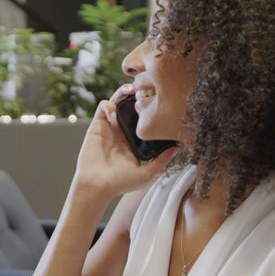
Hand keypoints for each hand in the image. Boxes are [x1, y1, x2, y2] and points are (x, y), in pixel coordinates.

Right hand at [73, 84, 178, 201]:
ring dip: (123, 92)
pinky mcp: (97, 125)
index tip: (159, 102)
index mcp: (135, 139)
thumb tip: (178, 147)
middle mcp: (123, 130)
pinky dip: (108, 103)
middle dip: (139, 94)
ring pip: (118, 101)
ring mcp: (110, 126)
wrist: (96, 186)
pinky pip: (103, 107)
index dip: (150, 108)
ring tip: (131, 90)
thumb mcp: (148, 174)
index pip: (144, 118)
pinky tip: (114, 110)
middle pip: (132, 105)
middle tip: (146, 91)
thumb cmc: (120, 183)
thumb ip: (162, 161)